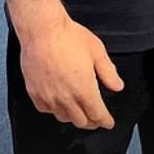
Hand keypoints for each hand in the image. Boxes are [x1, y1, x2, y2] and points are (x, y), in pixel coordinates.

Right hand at [19, 13, 123, 128]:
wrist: (42, 31)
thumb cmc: (68, 37)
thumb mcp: (97, 51)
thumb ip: (108, 72)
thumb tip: (117, 86)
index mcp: (84, 89)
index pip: (97, 114)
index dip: (105, 121)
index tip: (108, 123)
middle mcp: (66, 97)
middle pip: (81, 121)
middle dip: (91, 122)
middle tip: (96, 118)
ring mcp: (49, 97)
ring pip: (63, 117)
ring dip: (74, 117)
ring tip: (79, 112)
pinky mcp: (35, 93)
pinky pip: (46, 110)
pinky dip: (55, 110)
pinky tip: (59, 104)